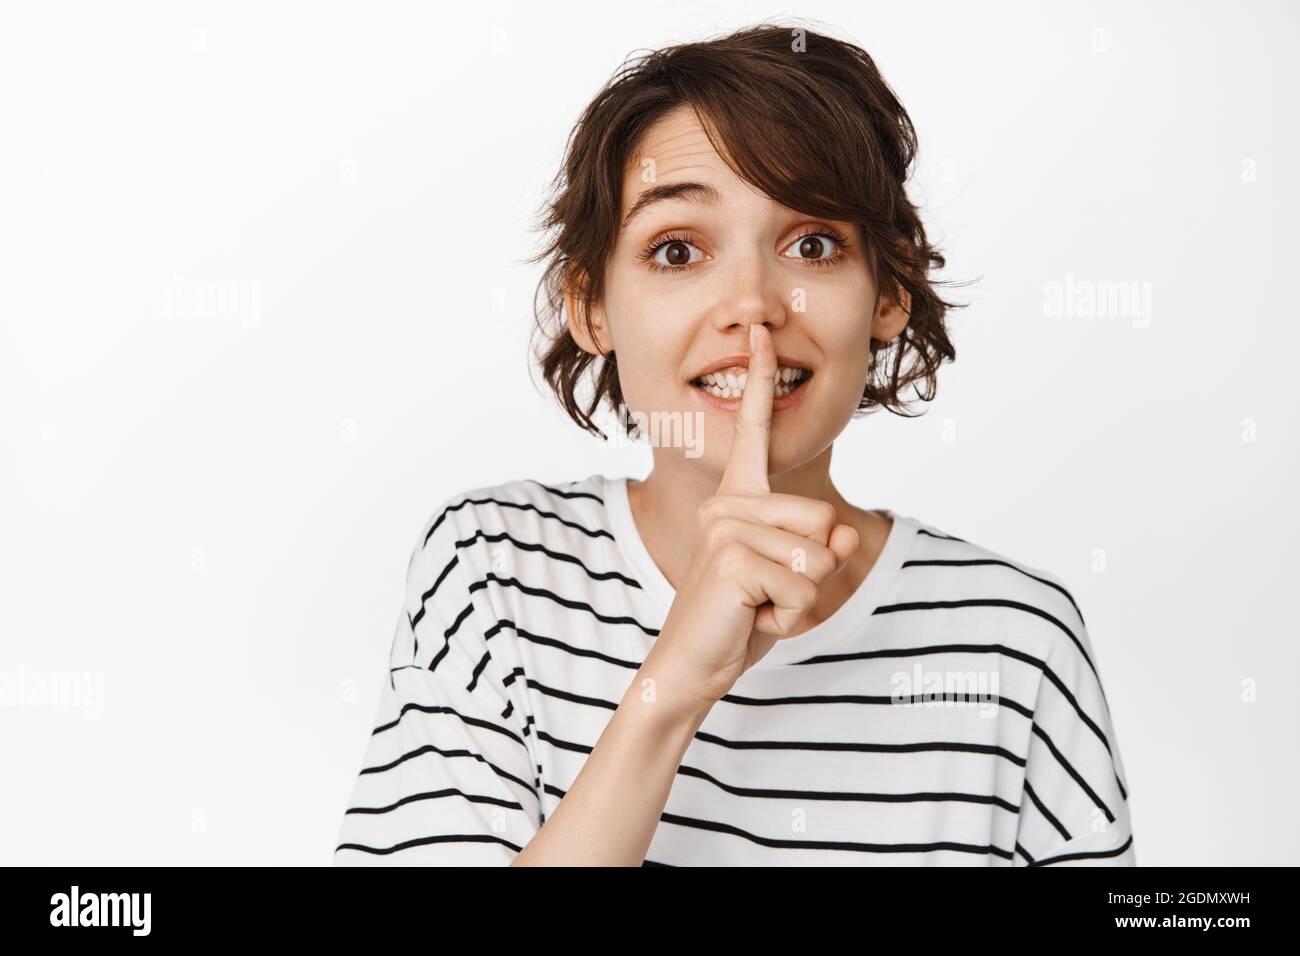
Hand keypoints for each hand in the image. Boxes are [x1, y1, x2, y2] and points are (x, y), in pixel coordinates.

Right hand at [645, 323, 860, 705]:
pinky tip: (752, 618)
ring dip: (801, 597)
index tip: (758, 335)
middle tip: (768, 593)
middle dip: (813, 571)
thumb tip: (846, 538)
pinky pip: (803, 585)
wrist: (692, 665)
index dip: (759, 383)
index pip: (751, 431)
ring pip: (817, 556)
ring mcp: (726, 529)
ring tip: (758, 606)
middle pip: (823, 520)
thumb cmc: (742, 619)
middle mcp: (728, 504)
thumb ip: (824, 553)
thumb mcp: (794, 581)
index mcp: (738, 498)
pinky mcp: (733, 559)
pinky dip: (790, 615)